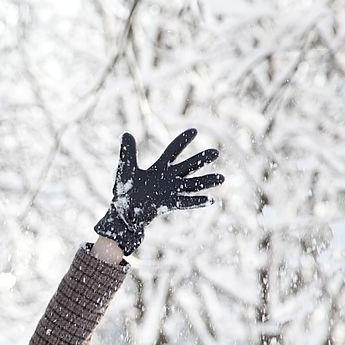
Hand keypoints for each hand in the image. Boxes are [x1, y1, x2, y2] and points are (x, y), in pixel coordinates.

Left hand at [93, 128, 223, 254]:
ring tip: (222, 178)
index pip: (172, 152)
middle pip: (188, 166)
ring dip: (206, 182)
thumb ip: (128, 152)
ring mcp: (170, 192)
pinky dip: (197, 201)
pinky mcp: (168, 204)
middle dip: (201, 159)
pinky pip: (185, 202)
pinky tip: (210, 200)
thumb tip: (127, 133)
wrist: (122, 213)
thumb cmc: (124, 193)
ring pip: (192, 185)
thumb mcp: (126, 169)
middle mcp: (168, 179)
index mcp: (158, 169)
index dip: (182, 141)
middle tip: (216, 152)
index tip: (194, 130)